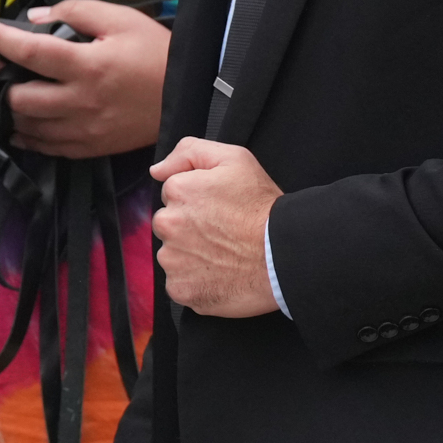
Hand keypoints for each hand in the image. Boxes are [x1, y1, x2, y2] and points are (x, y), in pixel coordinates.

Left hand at [0, 0, 168, 159]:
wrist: (188, 94)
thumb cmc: (155, 53)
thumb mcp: (120, 19)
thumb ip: (74, 13)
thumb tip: (34, 18)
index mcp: (88, 66)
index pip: (28, 52)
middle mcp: (81, 102)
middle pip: (19, 97)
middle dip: (1, 78)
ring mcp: (84, 130)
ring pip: (26, 126)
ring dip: (11, 107)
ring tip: (11, 88)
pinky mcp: (89, 148)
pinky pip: (45, 147)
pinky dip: (28, 134)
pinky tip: (24, 120)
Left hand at [151, 138, 283, 317]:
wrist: (284, 256)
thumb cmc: (263, 208)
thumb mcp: (235, 160)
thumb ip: (190, 152)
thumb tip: (157, 170)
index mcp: (177, 191)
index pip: (174, 195)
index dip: (199, 201)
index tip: (221, 209)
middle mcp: (167, 224)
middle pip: (170, 225)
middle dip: (190, 227)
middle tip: (224, 233)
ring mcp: (172, 260)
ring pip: (173, 255)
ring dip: (192, 256)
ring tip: (225, 255)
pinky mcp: (180, 289)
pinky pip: (180, 284)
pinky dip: (197, 282)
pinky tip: (221, 275)